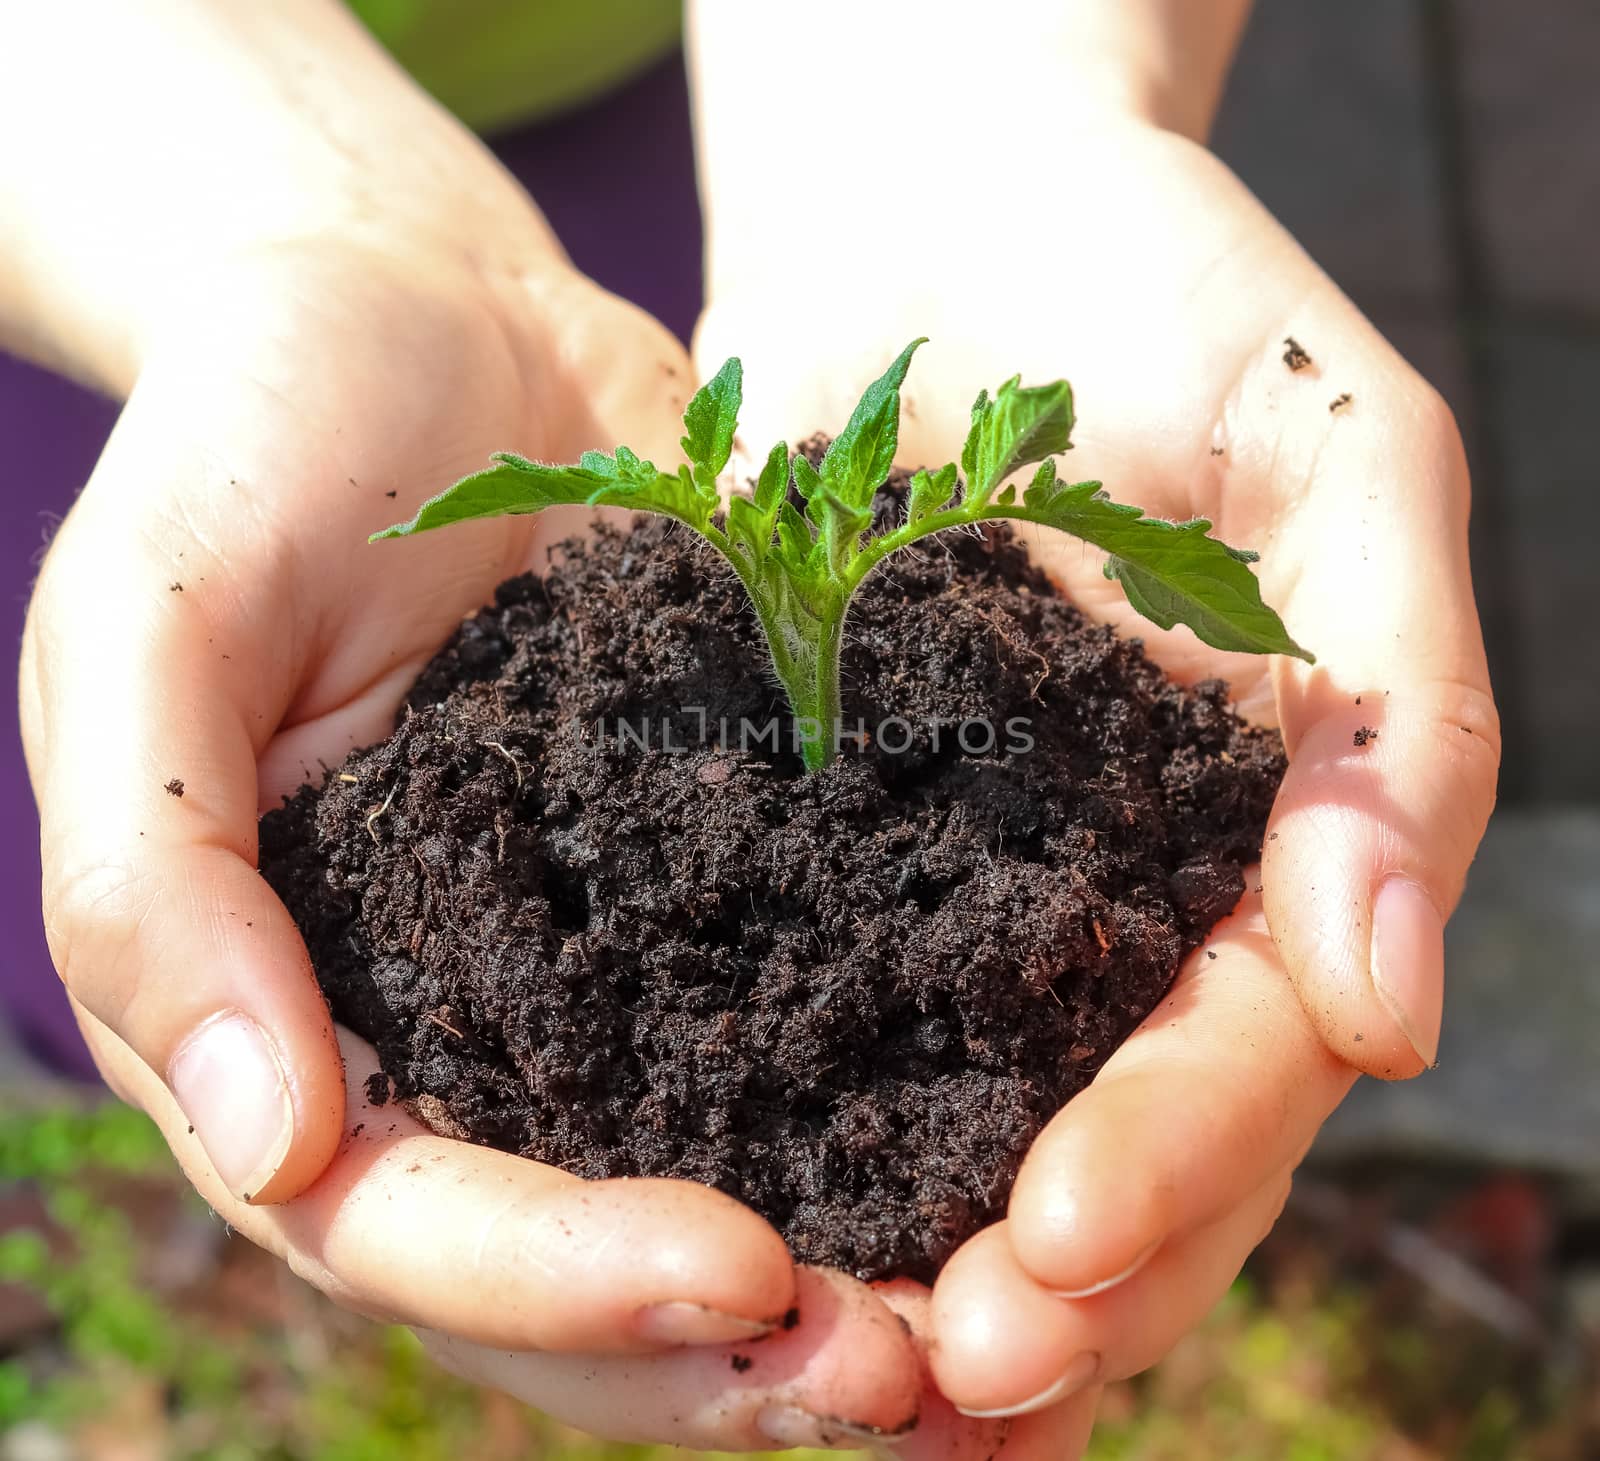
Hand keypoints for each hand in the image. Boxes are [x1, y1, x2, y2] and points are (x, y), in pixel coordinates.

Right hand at [20, 234, 1002, 1451]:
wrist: (424, 309)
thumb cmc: (253, 439)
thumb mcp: (149, 627)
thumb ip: (155, 879)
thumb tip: (257, 1143)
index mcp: (302, 1009)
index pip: (408, 1218)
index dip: (557, 1280)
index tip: (739, 1276)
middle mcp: (466, 1019)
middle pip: (583, 1256)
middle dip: (735, 1341)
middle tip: (914, 1374)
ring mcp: (607, 951)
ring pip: (720, 1170)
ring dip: (853, 1267)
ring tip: (998, 1324)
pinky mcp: (735, 862)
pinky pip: (818, 1004)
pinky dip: (910, 1093)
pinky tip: (1033, 1140)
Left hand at [695, 113, 1497, 1428]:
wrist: (944, 201)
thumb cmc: (1168, 290)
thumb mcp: (1338, 460)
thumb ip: (1394, 719)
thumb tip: (1391, 1003)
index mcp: (1266, 834)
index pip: (1253, 1045)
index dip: (1181, 1158)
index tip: (1058, 1242)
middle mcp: (1121, 888)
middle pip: (1125, 1138)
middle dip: (1054, 1272)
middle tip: (944, 1368)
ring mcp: (967, 873)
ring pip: (971, 1118)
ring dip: (917, 1257)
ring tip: (842, 1378)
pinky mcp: (813, 825)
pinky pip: (807, 999)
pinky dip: (782, 1126)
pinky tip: (728, 1232)